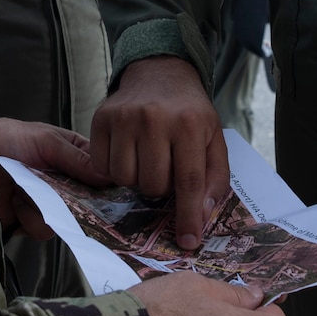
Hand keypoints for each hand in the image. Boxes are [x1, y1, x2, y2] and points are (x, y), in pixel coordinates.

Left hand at [0, 118, 108, 239]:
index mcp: (74, 156)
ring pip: (68, 220)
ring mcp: (48, 202)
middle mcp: (66, 182)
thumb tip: (108, 176)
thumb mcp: (46, 140)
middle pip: (89, 202)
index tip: (108, 190)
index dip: (106, 183)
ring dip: (47, 207)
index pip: (101, 174)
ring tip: (26, 190)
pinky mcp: (31, 220)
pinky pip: (44, 230)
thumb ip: (77, 159)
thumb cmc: (8, 138)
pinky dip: (29, 216)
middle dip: (79, 202)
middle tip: (66, 195)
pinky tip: (16, 200)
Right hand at [91, 57, 228, 250]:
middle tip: (166, 169)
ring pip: (125, 179)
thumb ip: (215, 177)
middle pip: (152, 185)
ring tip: (147, 160)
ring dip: (137, 179)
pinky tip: (128, 153)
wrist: (160, 73)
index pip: (189, 182)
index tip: (189, 242)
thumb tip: (202, 215)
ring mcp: (124, 117)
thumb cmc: (189, 112)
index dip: (188, 217)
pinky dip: (115, 169)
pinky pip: (102, 166)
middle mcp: (155, 118)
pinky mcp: (101, 118)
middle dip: (161, 188)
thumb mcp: (214, 138)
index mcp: (189, 124)